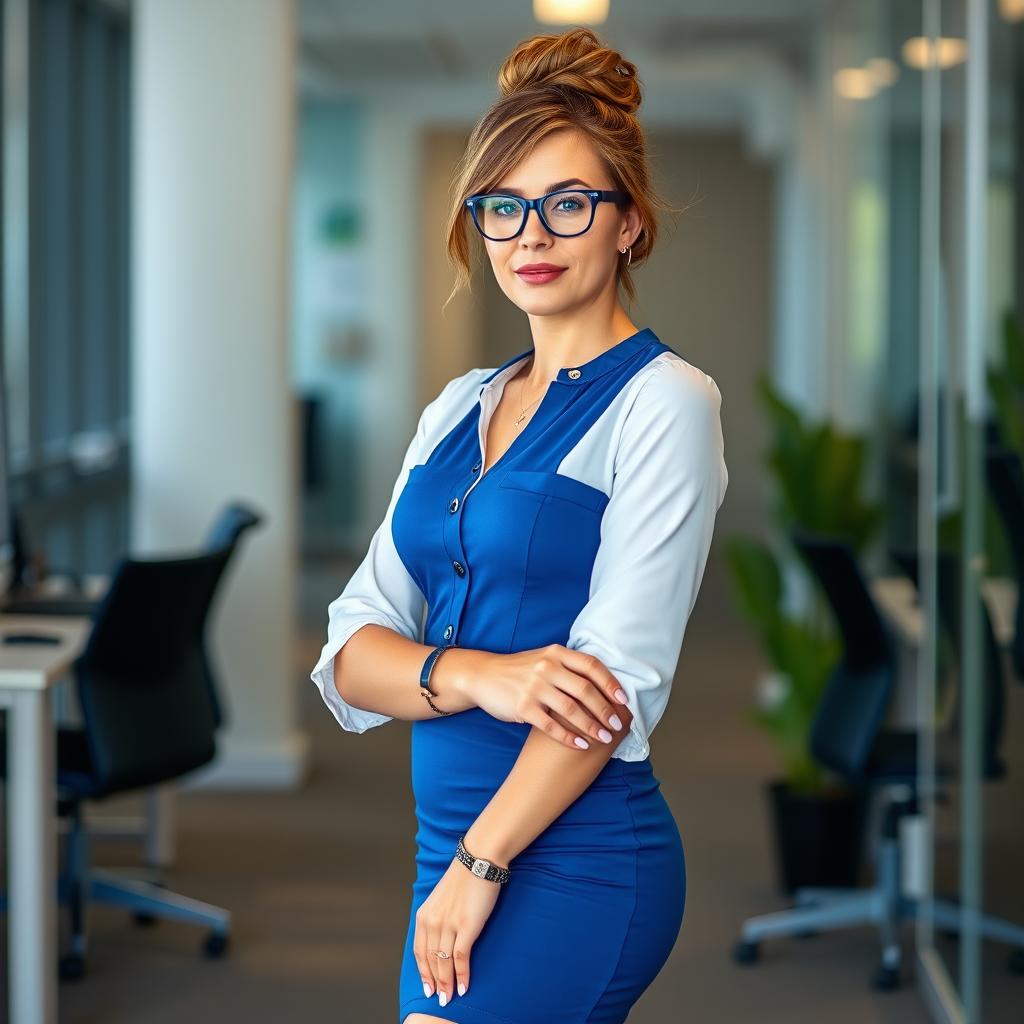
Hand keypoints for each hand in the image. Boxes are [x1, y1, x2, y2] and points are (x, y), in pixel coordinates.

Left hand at [414, 856, 500, 1005]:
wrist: (478, 860)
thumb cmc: (464, 878)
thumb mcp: (442, 898)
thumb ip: (439, 917)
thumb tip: (441, 938)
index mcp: (424, 915)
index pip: (420, 951)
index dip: (423, 972)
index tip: (427, 987)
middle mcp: (432, 921)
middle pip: (431, 961)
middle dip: (434, 982)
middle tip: (440, 999)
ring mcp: (448, 924)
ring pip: (443, 964)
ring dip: (447, 984)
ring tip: (450, 998)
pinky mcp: (466, 926)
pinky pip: (460, 958)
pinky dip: (462, 975)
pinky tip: (464, 987)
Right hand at [466, 644, 631, 751]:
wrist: (483, 676)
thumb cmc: (520, 669)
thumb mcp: (544, 658)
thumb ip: (570, 666)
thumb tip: (604, 683)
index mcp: (556, 653)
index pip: (591, 666)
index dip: (610, 683)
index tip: (623, 700)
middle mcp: (546, 667)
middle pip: (585, 690)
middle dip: (605, 710)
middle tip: (616, 724)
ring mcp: (534, 687)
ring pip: (571, 710)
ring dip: (591, 726)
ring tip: (604, 737)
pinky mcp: (523, 707)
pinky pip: (551, 725)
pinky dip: (569, 737)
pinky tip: (581, 744)